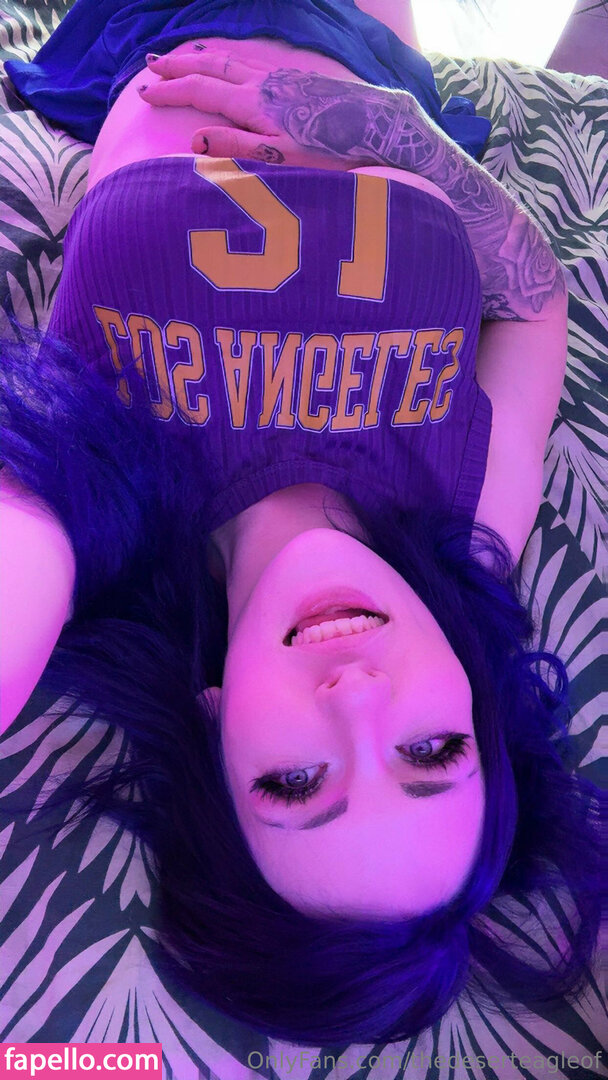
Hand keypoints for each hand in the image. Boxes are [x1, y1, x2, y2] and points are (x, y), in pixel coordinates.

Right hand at [139, 48, 405, 169]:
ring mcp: (283, 78)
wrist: (379, 127)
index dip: (170, 91)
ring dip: (203, 59)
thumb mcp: (283, 160)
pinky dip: (230, 61)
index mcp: (254, 104)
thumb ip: (238, 149)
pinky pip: (253, 63)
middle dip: (179, 66)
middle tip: (151, 63)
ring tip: (184, 58)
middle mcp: (264, 84)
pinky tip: (233, 66)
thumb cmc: (332, 152)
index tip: (143, 93)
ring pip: (232, 61)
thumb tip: (195, 142)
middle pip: (212, 68)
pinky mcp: (300, 80)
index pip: (200, 92)